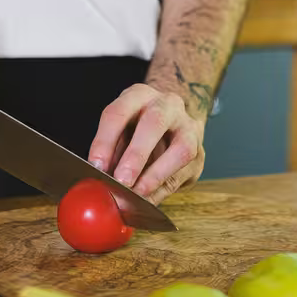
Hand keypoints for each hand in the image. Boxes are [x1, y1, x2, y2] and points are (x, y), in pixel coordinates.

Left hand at [88, 84, 205, 205]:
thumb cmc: (138, 128)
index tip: (96, 166)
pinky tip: (147, 201)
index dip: (105, 140)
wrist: (173, 122)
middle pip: (155, 122)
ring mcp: (189, 128)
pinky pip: (183, 174)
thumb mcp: (119, 129)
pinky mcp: (199, 153)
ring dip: (157, 175)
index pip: (119, 112)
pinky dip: (162, 190)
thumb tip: (99, 176)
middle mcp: (168, 105)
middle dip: (137, 154)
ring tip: (138, 194)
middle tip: (122, 180)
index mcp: (139, 96)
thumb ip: (110, 150)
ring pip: (181, 149)